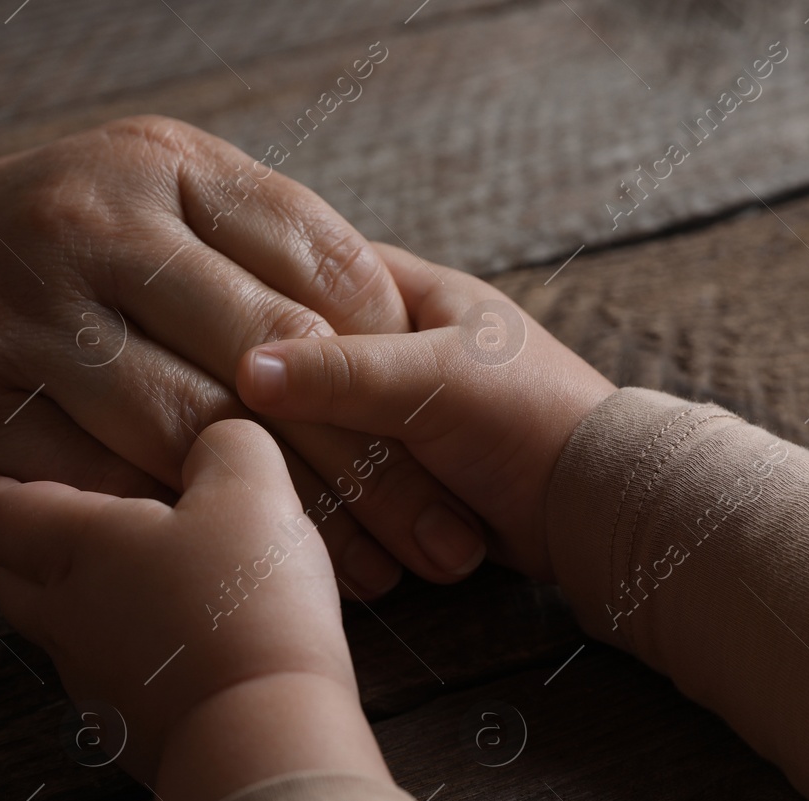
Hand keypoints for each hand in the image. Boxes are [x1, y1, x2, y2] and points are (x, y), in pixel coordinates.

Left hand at [0, 420, 388, 800]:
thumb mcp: (252, 491)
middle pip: (12, 578)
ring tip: (141, 579)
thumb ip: (225, 446)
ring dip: (83, 604)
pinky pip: (111, 680)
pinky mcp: (131, 732)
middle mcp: (64, 619)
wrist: (265, 738)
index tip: (11, 471)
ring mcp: (93, 684)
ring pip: (60, 633)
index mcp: (72, 548)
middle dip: (30, 546)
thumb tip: (213, 444)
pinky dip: (130, 655)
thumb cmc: (244, 603)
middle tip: (73, 521)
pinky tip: (184, 644)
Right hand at [235, 246, 616, 581]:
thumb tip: (247, 369)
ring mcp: (386, 412)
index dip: (259, 303)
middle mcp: (390, 346)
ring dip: (308, 464)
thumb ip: (340, 375)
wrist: (590, 510)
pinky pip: (330, 477)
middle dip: (282, 407)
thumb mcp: (431, 384)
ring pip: (308, 427)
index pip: (304, 274)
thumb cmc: (530, 420)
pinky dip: (323, 500)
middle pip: (297, 361)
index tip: (219, 341)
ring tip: (288, 488)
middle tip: (250, 435)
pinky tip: (302, 517)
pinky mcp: (386, 472)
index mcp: (407, 291)